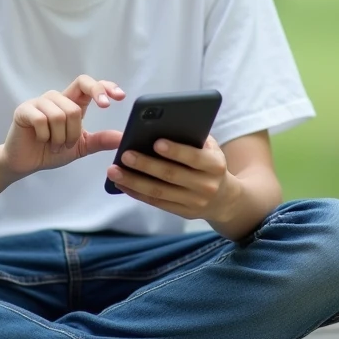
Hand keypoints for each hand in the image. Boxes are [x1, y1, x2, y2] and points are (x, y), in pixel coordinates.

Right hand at [0, 75, 125, 176]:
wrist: (25, 163)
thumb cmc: (51, 151)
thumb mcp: (81, 146)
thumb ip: (100, 140)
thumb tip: (122, 137)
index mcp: (71, 102)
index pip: (88, 84)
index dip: (103, 87)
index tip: (119, 97)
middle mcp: (56, 98)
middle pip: (74, 107)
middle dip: (74, 132)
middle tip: (68, 144)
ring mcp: (39, 103)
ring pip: (59, 115)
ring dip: (58, 138)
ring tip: (53, 146)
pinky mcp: (24, 110)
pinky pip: (41, 120)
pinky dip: (45, 136)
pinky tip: (41, 141)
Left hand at [105, 136, 239, 222]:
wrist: (225, 198)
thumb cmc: (210, 163)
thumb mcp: (211, 148)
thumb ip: (193, 138)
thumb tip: (162, 125)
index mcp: (215, 165)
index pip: (194, 158)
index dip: (175, 151)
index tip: (155, 142)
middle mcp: (206, 186)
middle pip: (171, 175)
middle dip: (146, 165)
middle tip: (124, 155)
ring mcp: (194, 202)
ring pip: (159, 192)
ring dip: (133, 182)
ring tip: (114, 171)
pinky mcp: (182, 213)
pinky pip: (156, 202)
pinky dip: (137, 193)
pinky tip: (122, 184)